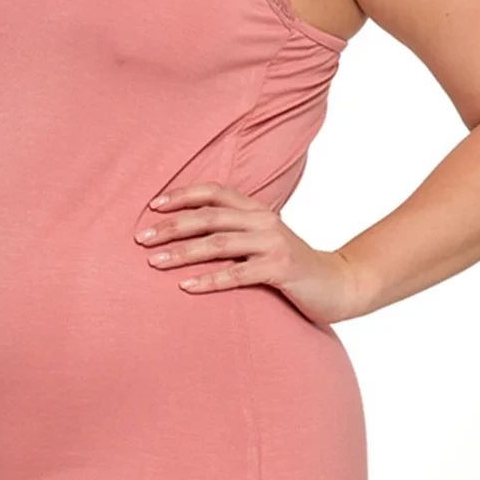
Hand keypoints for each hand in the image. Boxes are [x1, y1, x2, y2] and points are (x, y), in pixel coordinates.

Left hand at [134, 181, 362, 326]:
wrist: (338, 284)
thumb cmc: (290, 264)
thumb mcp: (263, 240)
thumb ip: (235, 231)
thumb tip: (188, 232)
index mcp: (256, 209)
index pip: (214, 192)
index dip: (182, 196)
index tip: (151, 207)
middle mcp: (263, 220)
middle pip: (209, 216)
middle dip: (172, 226)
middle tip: (142, 239)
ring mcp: (273, 243)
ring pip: (218, 243)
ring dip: (182, 253)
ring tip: (155, 262)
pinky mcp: (281, 269)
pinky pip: (238, 274)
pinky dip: (209, 280)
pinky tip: (186, 287)